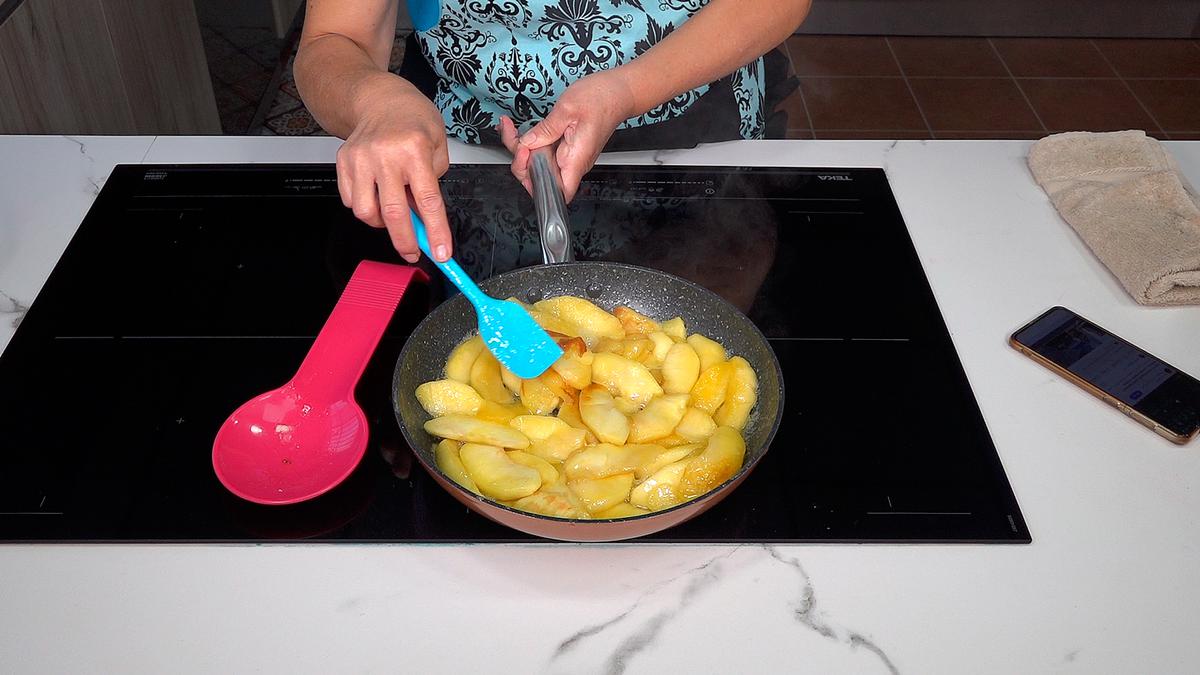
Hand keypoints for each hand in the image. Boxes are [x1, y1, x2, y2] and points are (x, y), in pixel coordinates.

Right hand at [335, 78, 452, 262]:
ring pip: (365, 212)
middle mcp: (384, 155)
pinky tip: (377, 196)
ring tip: (394, 213)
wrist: (380, 99)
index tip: (441, 253)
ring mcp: (360, 159)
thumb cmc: (413, 120)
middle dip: (406, 242)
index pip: (428, 200)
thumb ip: (433, 182)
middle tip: (414, 253)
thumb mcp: (438, 144)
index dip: (435, 232)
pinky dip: (365, 208)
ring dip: (382, 224)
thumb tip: (424, 218)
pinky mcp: (343, 163)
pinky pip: (350, 201)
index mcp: (414, 149)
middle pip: (393, 214)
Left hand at [499, 69, 635, 200]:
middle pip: (542, 179)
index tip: (525, 162)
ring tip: (510, 128)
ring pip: (539, 164)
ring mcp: (569, 156)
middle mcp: (573, 163)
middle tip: (514, 137)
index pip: (559, 193)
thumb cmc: (602, 99)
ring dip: (521, 149)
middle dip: (521, 161)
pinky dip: (529, 143)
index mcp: (576, 159)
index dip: (538, 188)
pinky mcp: (566, 148)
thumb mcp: (567, 109)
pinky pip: (545, 152)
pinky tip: (518, 130)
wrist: (619, 91)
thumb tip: (528, 143)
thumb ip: (546, 130)